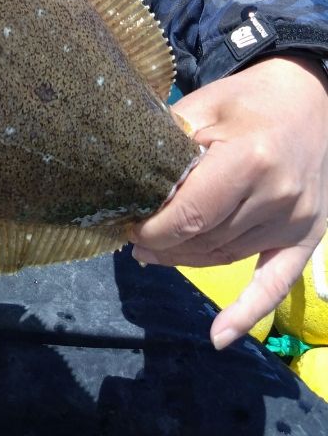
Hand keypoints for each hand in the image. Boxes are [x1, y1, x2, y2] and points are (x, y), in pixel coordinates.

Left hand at [130, 53, 327, 349]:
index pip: (190, 214)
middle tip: (133, 239)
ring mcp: (295, 222)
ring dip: (186, 259)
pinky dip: (246, 313)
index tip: (127, 224)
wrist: (310, 99)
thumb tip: (126, 179)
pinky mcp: (306, 238)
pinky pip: (275, 284)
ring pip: (225, 257)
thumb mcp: (203, 107)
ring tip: (153, 252)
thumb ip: (169, 143)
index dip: (153, 228)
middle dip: (162, 244)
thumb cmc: (248, 100)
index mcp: (251, 160)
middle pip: (205, 239)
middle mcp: (278, 197)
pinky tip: (218, 336)